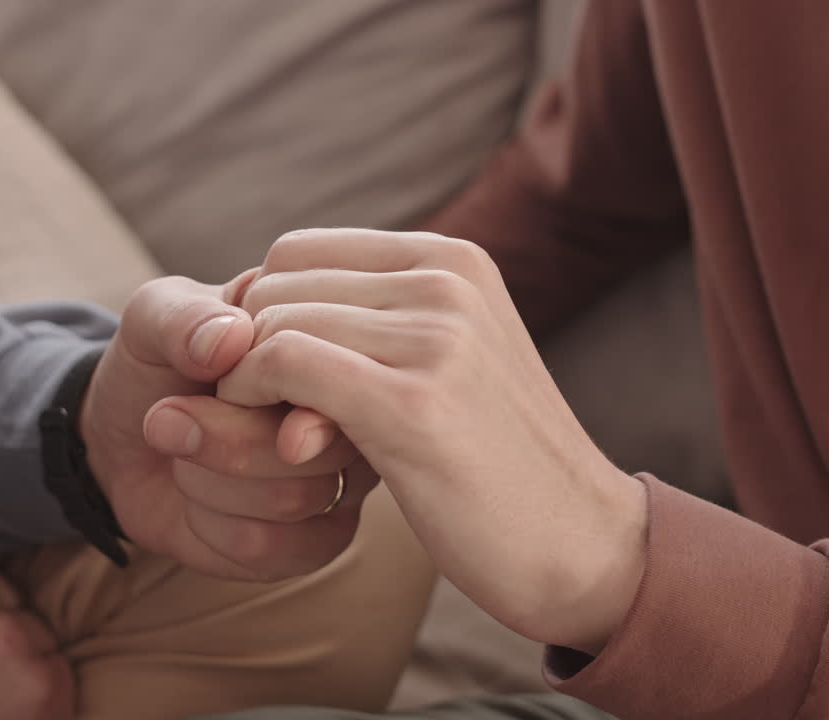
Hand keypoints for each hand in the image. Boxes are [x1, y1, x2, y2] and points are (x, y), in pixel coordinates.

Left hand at [81, 275, 375, 581]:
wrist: (123, 439)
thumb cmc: (157, 364)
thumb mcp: (152, 319)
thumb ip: (185, 319)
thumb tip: (230, 337)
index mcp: (333, 345)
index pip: (345, 374)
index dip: (284, 391)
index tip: (221, 387)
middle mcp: (355, 414)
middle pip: (323, 447)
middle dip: (226, 440)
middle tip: (165, 419)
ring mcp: (344, 481)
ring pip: (295, 498)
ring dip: (208, 480)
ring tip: (180, 452)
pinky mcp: (318, 540)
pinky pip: (274, 547)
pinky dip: (212, 527)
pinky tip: (196, 503)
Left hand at [215, 229, 648, 651]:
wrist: (581, 544)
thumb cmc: (496, 463)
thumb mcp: (451, 361)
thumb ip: (378, 320)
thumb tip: (256, 295)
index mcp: (454, 260)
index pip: (298, 251)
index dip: (264, 312)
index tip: (269, 377)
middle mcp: (447, 280)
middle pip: (278, 282)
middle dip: (247, 346)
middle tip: (262, 412)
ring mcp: (437, 337)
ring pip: (274, 320)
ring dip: (247, 380)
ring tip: (274, 433)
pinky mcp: (414, 404)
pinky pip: (284, 362)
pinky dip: (253, 396)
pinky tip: (279, 443)